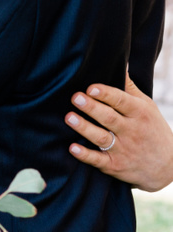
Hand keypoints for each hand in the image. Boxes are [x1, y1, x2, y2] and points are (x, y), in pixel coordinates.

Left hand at [66, 73, 172, 191]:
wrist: (168, 167)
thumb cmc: (153, 130)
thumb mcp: (148, 108)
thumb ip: (130, 89)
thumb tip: (120, 64)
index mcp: (139, 113)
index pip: (122, 101)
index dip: (106, 94)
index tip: (92, 87)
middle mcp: (131, 131)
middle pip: (109, 118)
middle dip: (92, 107)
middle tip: (76, 97)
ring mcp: (123, 149)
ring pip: (101, 137)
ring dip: (84, 128)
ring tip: (69, 117)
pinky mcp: (115, 165)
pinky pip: (98, 160)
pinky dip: (86, 155)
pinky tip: (73, 148)